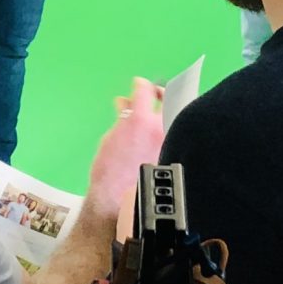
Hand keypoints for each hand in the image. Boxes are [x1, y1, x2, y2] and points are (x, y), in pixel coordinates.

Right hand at [87, 77, 164, 234]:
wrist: (116, 198)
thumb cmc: (108, 169)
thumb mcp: (110, 137)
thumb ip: (122, 118)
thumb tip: (126, 106)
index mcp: (139, 119)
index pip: (144, 90)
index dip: (141, 85)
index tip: (139, 84)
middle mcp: (159, 127)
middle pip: (168, 98)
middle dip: (160, 92)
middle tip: (153, 93)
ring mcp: (169, 141)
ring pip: (174, 116)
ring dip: (166, 109)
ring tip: (157, 111)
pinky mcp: (173, 154)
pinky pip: (174, 134)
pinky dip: (168, 128)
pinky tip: (160, 131)